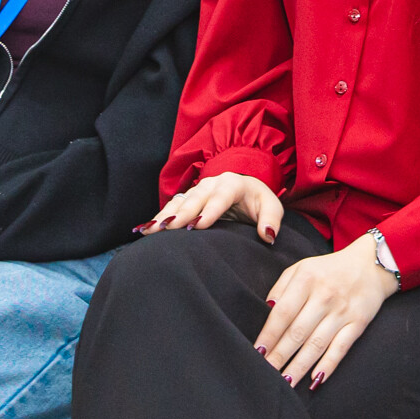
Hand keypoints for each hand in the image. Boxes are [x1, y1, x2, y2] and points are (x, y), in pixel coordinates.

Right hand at [148, 171, 283, 240]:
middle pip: (196, 198)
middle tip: (170, 228)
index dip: (210, 210)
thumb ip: (271, 220)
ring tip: (152, 231)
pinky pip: (171, 207)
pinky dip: (159, 218)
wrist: (247, 191)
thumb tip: (267, 235)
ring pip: (180, 201)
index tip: (199, 225)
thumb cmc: (259, 202)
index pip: (221, 197)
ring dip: (165, 216)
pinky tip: (146, 230)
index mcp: (233, 184)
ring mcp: (197, 190)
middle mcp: (212, 183)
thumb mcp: (272, 208)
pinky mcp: (188, 199)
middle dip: (182, 213)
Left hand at [255, 235, 398, 387]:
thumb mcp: (302, 268)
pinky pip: (341, 348)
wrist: (371, 264)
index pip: (283, 313)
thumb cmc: (328, 270)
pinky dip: (328, 365)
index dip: (269, 335)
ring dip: (299, 366)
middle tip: (265, 373)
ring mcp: (343, 311)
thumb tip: (266, 311)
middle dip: (279, 356)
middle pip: (297, 332)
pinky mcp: (359, 323)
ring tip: (285, 383)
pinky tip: (315, 380)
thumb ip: (281, 288)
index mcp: (306, 279)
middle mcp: (324, 296)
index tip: (257, 353)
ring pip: (317, 345)